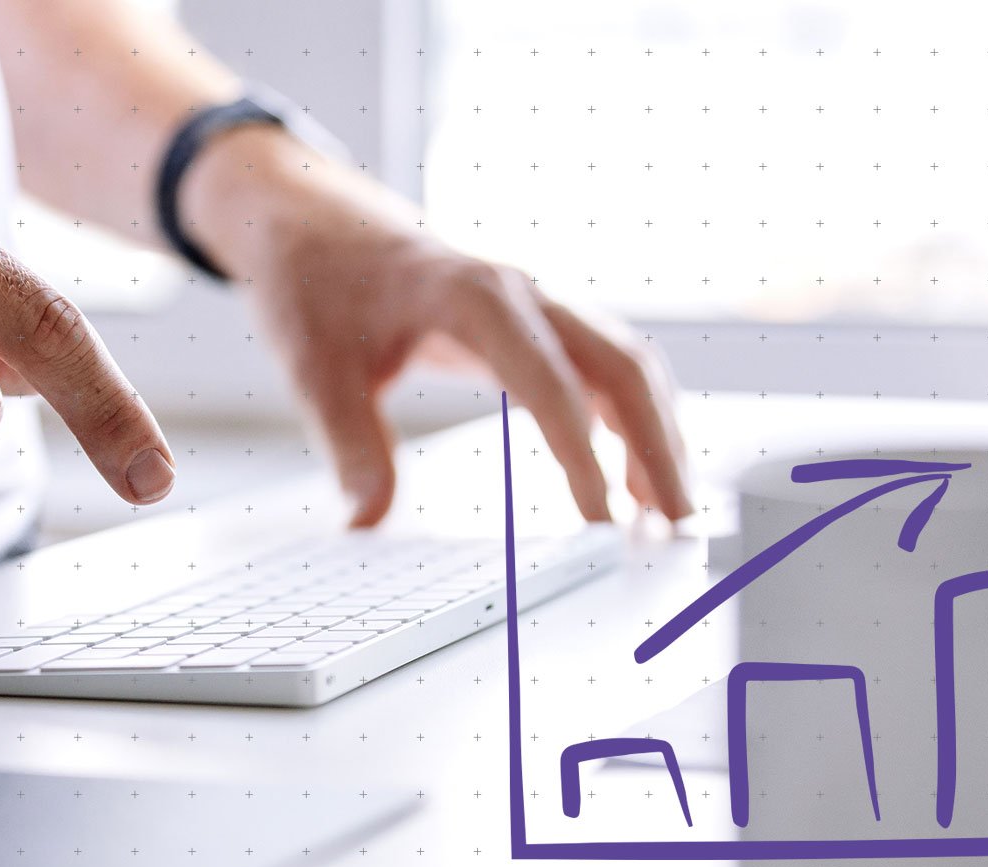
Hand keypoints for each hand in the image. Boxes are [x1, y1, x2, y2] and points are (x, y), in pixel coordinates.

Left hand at [184, 127, 690, 526]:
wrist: (311, 221)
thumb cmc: (316, 282)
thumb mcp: (315, 368)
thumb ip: (350, 445)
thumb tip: (367, 523)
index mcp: (472, 296)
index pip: (549, 383)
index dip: (582, 456)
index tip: (600, 523)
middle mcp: (520, 292)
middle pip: (621, 366)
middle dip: (657, 446)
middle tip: (677, 525)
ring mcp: (535, 302)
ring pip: (624, 364)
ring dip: (654, 434)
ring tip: (666, 513)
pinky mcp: (532, 320)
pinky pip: (602, 366)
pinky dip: (628, 419)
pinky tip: (631, 474)